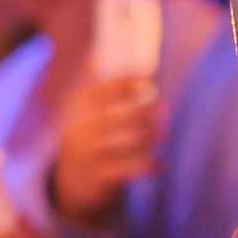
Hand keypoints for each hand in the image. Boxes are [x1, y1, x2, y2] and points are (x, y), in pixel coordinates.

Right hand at [52, 77, 162, 225]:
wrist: (72, 179)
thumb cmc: (90, 134)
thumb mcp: (86, 108)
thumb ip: (98, 84)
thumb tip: (110, 58)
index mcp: (80, 106)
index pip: (105, 89)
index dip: (128, 82)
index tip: (149, 79)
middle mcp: (82, 127)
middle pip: (120, 115)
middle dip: (146, 110)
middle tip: (166, 107)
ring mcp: (89, 152)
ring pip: (127, 142)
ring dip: (150, 136)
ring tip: (164, 134)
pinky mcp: (98, 176)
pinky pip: (127, 169)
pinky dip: (147, 166)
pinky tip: (160, 166)